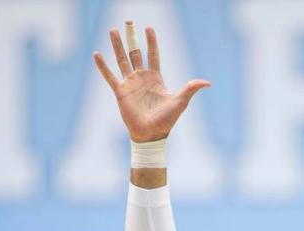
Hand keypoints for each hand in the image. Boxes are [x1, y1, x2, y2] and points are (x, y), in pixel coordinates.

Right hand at [93, 24, 209, 141]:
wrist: (152, 134)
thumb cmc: (166, 120)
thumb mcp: (180, 102)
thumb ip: (190, 89)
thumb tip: (207, 83)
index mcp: (155, 78)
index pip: (153, 55)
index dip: (151, 42)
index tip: (149, 28)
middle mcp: (142, 78)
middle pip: (135, 53)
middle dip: (131, 39)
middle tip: (128, 23)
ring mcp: (130, 84)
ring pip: (122, 60)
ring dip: (117, 46)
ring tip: (113, 31)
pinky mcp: (121, 92)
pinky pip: (110, 76)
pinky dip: (103, 66)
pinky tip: (96, 54)